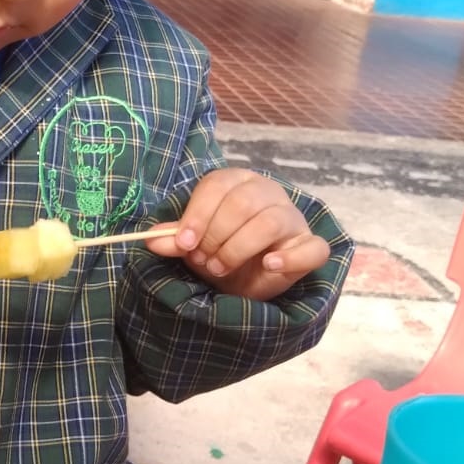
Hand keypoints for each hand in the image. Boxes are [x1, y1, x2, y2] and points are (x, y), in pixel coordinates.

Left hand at [149, 168, 329, 299]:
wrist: (245, 281)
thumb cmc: (219, 252)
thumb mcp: (192, 246)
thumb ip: (174, 240)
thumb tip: (150, 239)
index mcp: (237, 183)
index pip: (218, 185)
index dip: (198, 214)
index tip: (184, 242)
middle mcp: (268, 193)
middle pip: (243, 202)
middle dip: (216, 235)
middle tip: (203, 261)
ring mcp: (292, 218)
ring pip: (270, 221)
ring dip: (239, 248)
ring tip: (221, 268)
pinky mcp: (310, 246)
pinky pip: (312, 248)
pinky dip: (290, 257)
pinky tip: (270, 264)